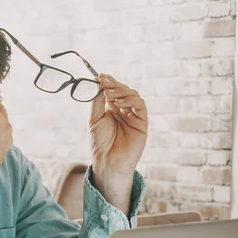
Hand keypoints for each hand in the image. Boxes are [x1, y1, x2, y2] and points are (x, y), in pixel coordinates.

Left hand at [89, 74, 147, 212]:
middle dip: (113, 84)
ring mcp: (134, 115)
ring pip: (133, 95)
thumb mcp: (94, 119)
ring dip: (121, 91)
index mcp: (111, 109)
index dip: (107, 82)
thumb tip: (97, 84)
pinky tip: (120, 103)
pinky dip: (131, 100)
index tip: (100, 76)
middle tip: (104, 81)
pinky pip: (141, 106)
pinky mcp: (142, 122)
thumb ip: (97, 102)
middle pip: (122, 90)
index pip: (111, 90)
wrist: (108, 162)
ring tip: (109, 93)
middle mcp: (123, 110)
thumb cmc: (100, 143)